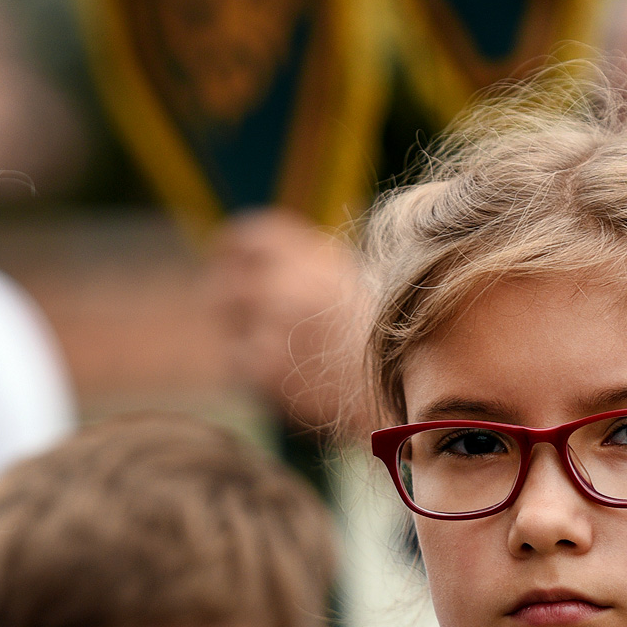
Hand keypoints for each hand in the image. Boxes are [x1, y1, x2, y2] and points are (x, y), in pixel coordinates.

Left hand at [206, 207, 370, 433]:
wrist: (403, 387)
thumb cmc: (379, 340)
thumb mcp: (348, 281)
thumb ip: (304, 266)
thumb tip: (258, 266)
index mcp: (308, 254)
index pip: (249, 239)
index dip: (231, 249)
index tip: (223, 259)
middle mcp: (286, 280)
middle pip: (229, 285)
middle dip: (227, 302)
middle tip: (236, 319)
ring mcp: (272, 323)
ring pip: (231, 327)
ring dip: (245, 340)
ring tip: (283, 357)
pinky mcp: (266, 365)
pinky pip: (241, 362)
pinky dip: (257, 372)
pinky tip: (289, 379)